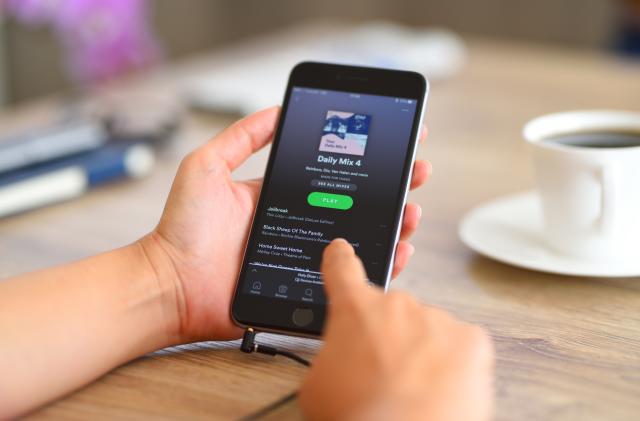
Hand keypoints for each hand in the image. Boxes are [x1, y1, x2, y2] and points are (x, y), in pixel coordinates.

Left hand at [140, 107, 430, 341]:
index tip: (396, 142)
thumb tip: (276, 109)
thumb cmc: (181, 229)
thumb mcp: (206, 167)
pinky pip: (351, 275)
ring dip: (394, 223)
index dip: (366, 160)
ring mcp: (306, 255)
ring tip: (411, 212)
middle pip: (358, 204)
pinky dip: (380, 264)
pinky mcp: (307, 286)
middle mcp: (300, 223)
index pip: (334, 174)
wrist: (170, 285)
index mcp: (282, 196)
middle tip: (416, 173)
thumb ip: (240, 138)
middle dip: (393, 187)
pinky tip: (397, 251)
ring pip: (362, 238)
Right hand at [299, 239, 493, 420]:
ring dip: (421, 352)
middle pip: (392, 311)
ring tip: (412, 390)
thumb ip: (333, 352)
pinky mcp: (471, 340)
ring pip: (428, 329)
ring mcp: (437, 319)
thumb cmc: (358, 416)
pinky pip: (459, 344)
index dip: (341, 258)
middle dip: (389, 335)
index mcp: (354, 309)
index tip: (342, 250)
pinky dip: (452, 364)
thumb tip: (345, 356)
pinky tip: (438, 387)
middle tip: (384, 372)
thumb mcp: (318, 382)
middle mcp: (397, 305)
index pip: (342, 268)